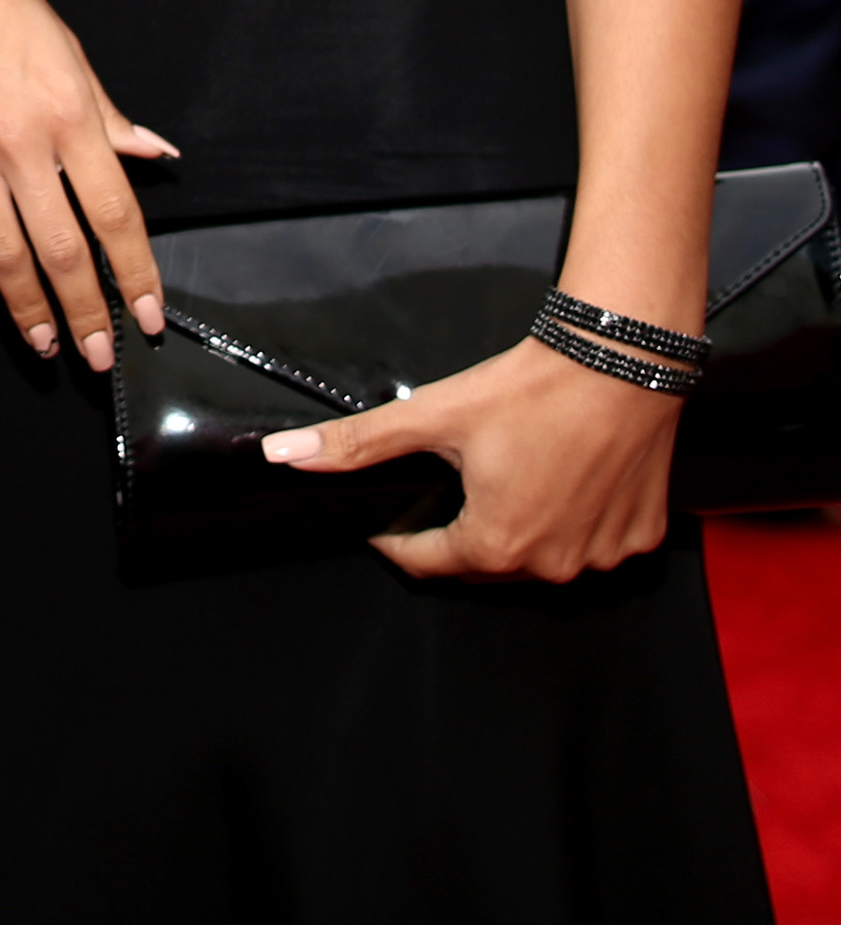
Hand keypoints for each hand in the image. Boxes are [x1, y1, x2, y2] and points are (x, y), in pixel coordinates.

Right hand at [0, 0, 173, 368]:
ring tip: (46, 348)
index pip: (115, 214)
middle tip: (100, 356)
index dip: (137, 275)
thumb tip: (155, 153)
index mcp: (69, 113)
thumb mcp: (68, 48)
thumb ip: (109, 113)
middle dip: (88, 314)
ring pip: (4, 257)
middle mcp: (21, 144)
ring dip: (29, 312)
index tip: (151, 315)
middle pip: (63, 251)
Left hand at [260, 337, 682, 579]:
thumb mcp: (433, 413)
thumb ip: (358, 442)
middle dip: (456, 531)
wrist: (621, 360)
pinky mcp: (637, 535)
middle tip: (451, 484)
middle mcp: (551, 565)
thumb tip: (288, 455)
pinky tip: (562, 480)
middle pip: (483, 561)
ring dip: (518, 529)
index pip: (426, 563)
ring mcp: (599, 555)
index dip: (398, 538)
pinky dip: (574, 521)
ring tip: (507, 476)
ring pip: (540, 555)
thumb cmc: (533, 388)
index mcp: (496, 544)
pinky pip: (592, 542)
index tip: (390, 519)